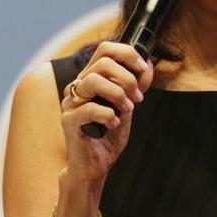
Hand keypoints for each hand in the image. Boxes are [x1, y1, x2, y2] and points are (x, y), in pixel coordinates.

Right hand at [59, 42, 151, 191]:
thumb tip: (147, 67)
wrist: (95, 167)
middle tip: (136, 98)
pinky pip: (89, 108)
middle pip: (103, 62)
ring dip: (117, 94)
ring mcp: (70, 103)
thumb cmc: (107, 137)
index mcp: (89, 79)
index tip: (143, 70)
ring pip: (93, 80)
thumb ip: (133, 88)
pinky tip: (113, 124)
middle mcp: (77, 87)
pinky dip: (108, 115)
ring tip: (126, 110)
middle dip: (127, 78)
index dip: (127, 54)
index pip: (105, 50)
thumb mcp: (126, 107)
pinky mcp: (69, 120)